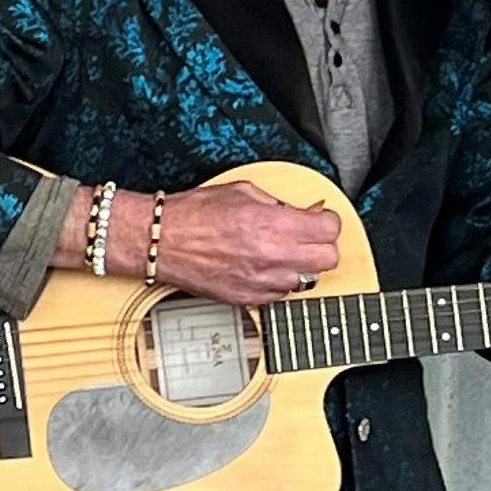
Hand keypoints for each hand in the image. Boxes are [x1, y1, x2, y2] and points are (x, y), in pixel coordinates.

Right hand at [149, 180, 341, 306]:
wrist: (159, 241)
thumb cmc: (192, 215)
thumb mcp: (242, 192)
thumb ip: (278, 204)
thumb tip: (300, 213)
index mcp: (273, 224)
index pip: (330, 229)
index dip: (326, 221)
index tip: (319, 220)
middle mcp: (271, 256)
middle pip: (328, 259)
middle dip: (320, 246)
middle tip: (306, 238)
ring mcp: (260, 281)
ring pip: (306, 281)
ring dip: (298, 267)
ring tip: (279, 254)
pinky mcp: (247, 298)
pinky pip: (280, 294)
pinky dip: (275, 282)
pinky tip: (260, 268)